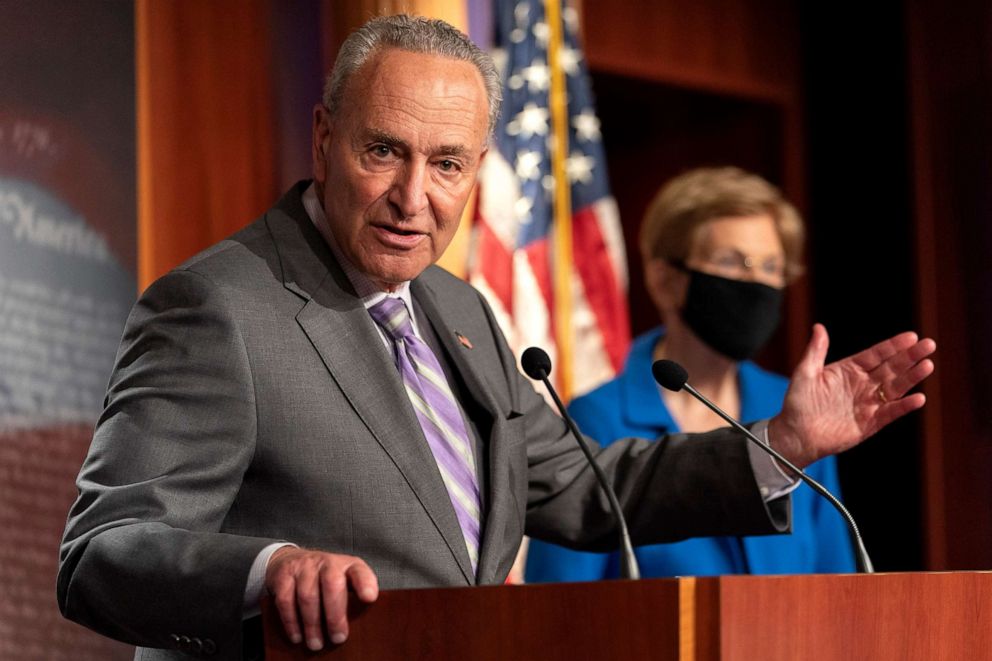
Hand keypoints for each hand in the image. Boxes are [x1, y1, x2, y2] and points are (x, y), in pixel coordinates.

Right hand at [265, 547, 378, 650]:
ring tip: (316, 643)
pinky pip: (286, 600)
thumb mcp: (344, 581)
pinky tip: (297, 635)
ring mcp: (304, 566)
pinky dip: (292, 621)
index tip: (369, 598)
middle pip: (333, 584)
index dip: (365, 583)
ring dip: (312, 624)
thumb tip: (361, 625)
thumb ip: (353, 596)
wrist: (291, 559)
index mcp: (347, 565)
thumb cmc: (323, 578)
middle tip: (338, 638)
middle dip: (335, 615)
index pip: (359, 571)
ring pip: (308, 595)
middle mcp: (326, 562)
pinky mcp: (284, 575)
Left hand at [768, 324, 935, 467]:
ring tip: (927, 365)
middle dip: (910, 357)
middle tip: (929, 345)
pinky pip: (891, 412)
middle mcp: (862, 385)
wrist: (795, 435)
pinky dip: (904, 406)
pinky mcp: (870, 423)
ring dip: (911, 377)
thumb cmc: (797, 403)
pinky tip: (918, 398)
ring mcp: (867, 404)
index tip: (911, 336)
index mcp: (848, 370)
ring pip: (895, 387)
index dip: (893, 346)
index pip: (875, 355)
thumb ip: (815, 351)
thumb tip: (819, 327)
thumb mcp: (804, 373)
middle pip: (891, 368)